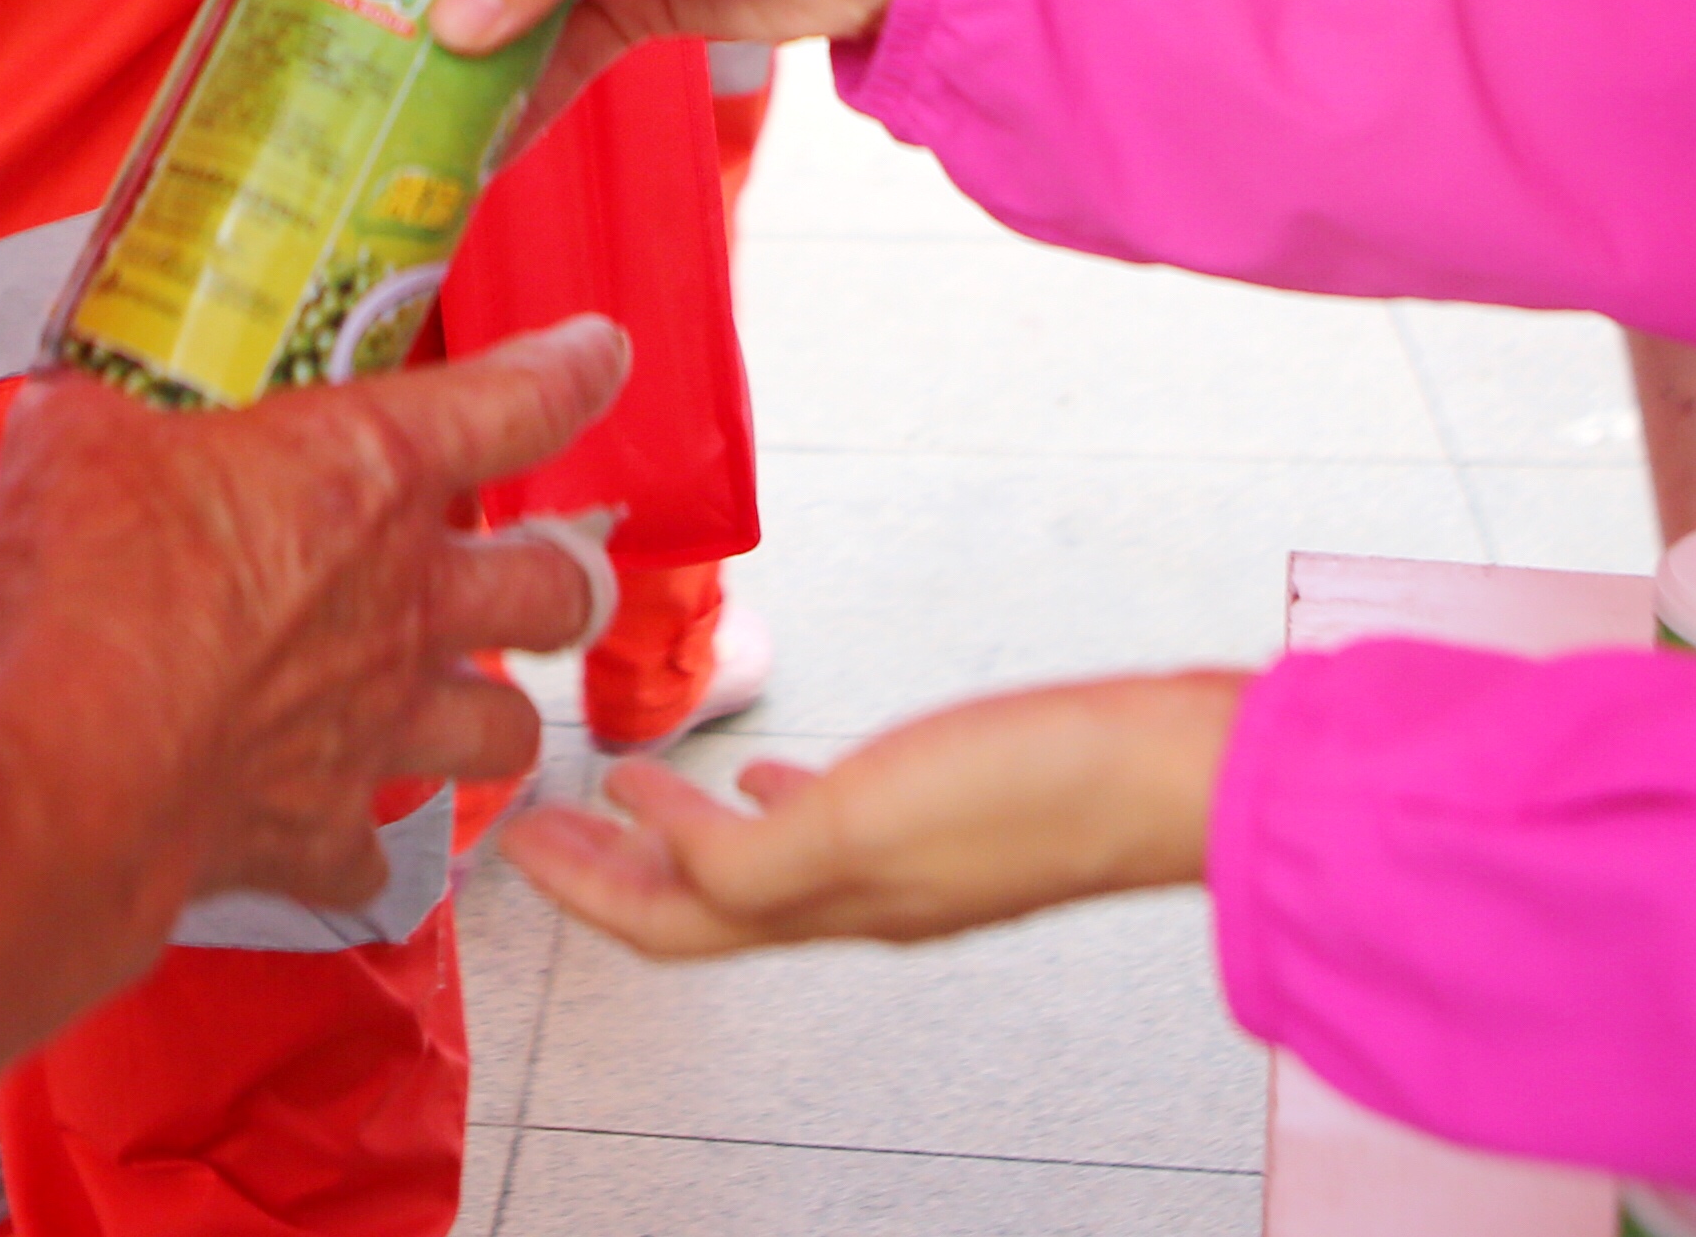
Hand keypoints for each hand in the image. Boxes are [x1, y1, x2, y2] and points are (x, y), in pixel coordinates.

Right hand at [0, 320, 626, 1149]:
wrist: (69, 773)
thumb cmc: (85, 587)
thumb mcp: (81, 439)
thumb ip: (106, 406)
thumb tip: (80, 393)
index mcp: (366, 475)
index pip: (517, 403)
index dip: (572, 372)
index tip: (598, 356)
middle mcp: (404, 602)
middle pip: (559, 589)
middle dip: (564, 576)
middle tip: (541, 565)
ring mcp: (378, 725)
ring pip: (506, 730)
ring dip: (492, 714)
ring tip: (464, 702)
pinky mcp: (324, 832)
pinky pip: (375, 858)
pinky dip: (358, 844)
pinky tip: (331, 829)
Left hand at [507, 674, 1245, 957]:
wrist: (1176, 769)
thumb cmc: (1046, 789)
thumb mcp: (870, 820)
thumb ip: (761, 858)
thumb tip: (674, 872)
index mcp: (827, 902)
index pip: (667, 924)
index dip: (583, 890)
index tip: (519, 847)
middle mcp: (856, 894)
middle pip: (697, 907)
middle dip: (610, 870)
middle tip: (547, 826)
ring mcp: (903, 859)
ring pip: (755, 866)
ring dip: (681, 836)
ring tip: (636, 795)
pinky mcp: (947, 813)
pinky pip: (823, 823)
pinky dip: (770, 803)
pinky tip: (774, 771)